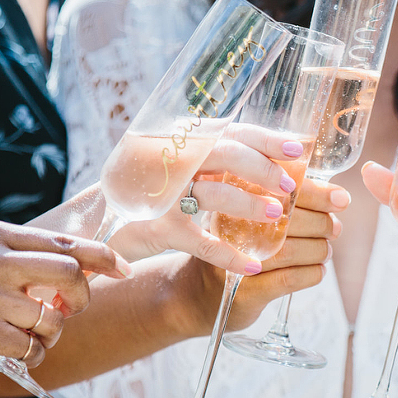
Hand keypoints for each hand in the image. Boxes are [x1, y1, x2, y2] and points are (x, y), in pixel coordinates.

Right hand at [0, 220, 130, 369]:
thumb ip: (26, 253)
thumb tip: (88, 261)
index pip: (64, 241)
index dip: (102, 256)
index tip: (123, 269)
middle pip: (69, 273)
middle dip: (80, 297)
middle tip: (71, 308)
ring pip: (51, 317)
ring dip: (53, 332)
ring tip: (35, 332)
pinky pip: (31, 346)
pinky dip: (36, 353)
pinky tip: (24, 350)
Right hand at [109, 128, 305, 273]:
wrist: (97, 219)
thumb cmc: (152, 191)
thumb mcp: (182, 168)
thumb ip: (217, 161)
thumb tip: (277, 163)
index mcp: (183, 141)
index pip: (230, 131)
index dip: (266, 138)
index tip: (299, 149)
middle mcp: (171, 160)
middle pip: (224, 154)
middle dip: (262, 169)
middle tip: (290, 187)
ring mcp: (162, 193)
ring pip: (211, 193)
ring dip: (246, 205)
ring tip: (275, 216)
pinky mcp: (156, 228)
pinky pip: (199, 242)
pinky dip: (227, 255)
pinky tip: (252, 267)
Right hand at [181, 176, 348, 334]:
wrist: (195, 294)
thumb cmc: (235, 249)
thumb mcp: (250, 218)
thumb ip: (287, 203)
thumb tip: (337, 198)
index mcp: (235, 199)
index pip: (282, 188)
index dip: (318, 193)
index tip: (341, 199)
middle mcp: (232, 225)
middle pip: (290, 219)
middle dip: (322, 224)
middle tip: (334, 229)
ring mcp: (236, 259)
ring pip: (292, 250)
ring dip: (319, 250)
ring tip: (325, 251)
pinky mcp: (245, 289)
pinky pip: (289, 280)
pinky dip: (312, 275)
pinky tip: (318, 272)